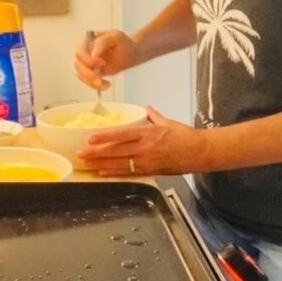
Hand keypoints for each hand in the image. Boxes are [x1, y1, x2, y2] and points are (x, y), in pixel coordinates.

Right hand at [74, 29, 140, 90]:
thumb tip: (93, 53)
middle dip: (88, 74)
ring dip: (91, 82)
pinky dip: (96, 86)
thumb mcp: (116, 37)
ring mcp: (88, 64)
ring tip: (105, 84)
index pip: (80, 53)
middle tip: (99, 78)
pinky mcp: (93, 73)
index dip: (88, 60)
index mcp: (88, 42)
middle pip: (78, 65)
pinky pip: (89, 82)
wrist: (130, 53)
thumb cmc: (123, 43)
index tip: (102, 63)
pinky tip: (106, 85)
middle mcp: (85, 53)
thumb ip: (103, 42)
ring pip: (81, 75)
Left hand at [76, 105, 208, 176]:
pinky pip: (130, 172)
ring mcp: (148, 161)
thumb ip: (154, 116)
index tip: (90, 138)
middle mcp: (146, 147)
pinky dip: (115, 173)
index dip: (105, 137)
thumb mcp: (168, 122)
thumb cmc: (186, 136)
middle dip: (96, 153)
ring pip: (120, 163)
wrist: (201, 152)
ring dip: (101, 164)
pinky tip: (103, 172)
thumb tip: (146, 108)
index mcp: (149, 133)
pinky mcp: (151, 171)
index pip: (122, 135)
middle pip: (117, 150)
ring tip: (87, 164)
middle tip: (80, 154)